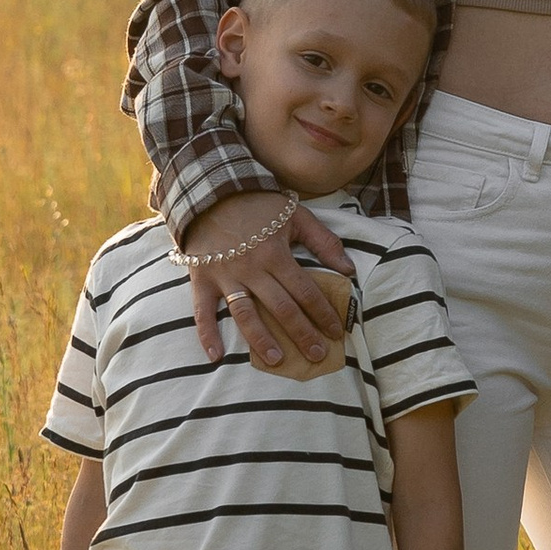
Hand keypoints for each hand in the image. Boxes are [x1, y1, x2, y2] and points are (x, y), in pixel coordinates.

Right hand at [183, 189, 350, 370]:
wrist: (212, 189)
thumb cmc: (259, 204)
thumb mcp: (296, 215)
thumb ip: (324, 242)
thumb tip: (349, 270)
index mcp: (276, 254)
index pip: (305, 291)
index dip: (323, 313)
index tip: (337, 332)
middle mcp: (251, 269)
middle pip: (281, 308)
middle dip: (302, 333)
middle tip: (318, 355)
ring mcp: (225, 276)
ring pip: (245, 315)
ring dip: (261, 340)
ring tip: (277, 360)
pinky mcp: (201, 279)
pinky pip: (202, 311)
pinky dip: (206, 334)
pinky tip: (215, 357)